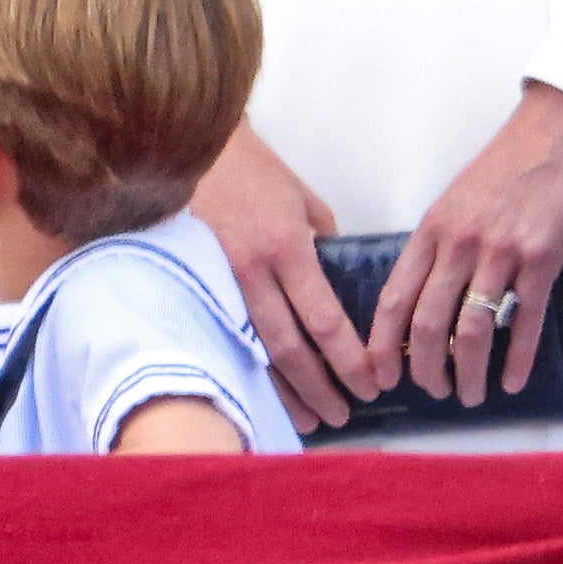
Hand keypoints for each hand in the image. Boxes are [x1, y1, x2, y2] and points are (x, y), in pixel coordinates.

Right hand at [190, 120, 375, 431]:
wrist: (190, 145)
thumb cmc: (252, 167)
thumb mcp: (302, 200)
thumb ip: (322, 243)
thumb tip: (333, 278)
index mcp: (286, 247)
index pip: (324, 320)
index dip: (349, 359)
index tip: (372, 383)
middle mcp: (251, 270)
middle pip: (289, 347)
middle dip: (320, 387)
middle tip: (344, 415)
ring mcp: (218, 278)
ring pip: (254, 349)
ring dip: (284, 389)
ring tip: (309, 418)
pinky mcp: (196, 280)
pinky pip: (227, 333)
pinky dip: (249, 366)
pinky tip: (264, 388)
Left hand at [369, 81, 562, 404]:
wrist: (555, 135)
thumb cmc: (505, 169)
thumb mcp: (455, 203)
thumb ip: (439, 246)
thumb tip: (424, 295)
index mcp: (432, 231)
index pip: (395, 296)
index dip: (383, 340)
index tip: (377, 371)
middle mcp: (459, 244)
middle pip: (429, 320)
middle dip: (424, 366)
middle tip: (429, 393)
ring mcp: (501, 253)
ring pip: (474, 327)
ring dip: (469, 370)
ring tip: (470, 396)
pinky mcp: (543, 259)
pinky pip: (526, 320)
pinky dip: (518, 357)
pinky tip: (512, 381)